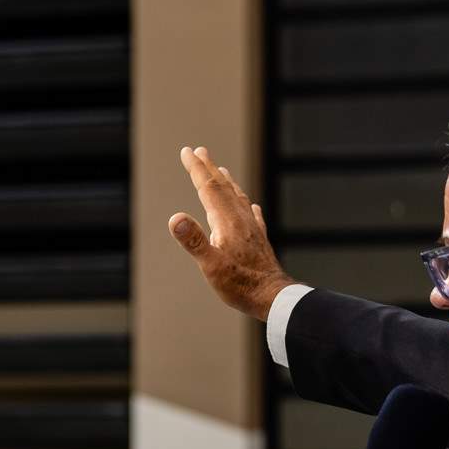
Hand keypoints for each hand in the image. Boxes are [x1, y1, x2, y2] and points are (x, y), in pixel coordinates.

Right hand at [168, 145, 294, 318]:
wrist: (273, 298)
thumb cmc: (241, 285)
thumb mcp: (211, 266)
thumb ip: (193, 241)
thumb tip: (175, 218)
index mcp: (227, 222)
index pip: (208, 188)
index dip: (196, 169)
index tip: (187, 151)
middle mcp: (241, 220)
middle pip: (223, 187)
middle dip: (209, 169)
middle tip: (199, 151)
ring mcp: (252, 229)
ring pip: (238, 198)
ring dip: (227, 183)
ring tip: (221, 172)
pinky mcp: (259, 241)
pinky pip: (253, 216)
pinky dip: (248, 206)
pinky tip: (252, 207)